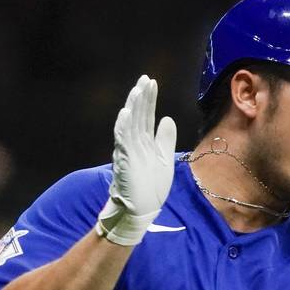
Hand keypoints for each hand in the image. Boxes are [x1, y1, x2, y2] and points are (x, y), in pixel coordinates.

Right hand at [96, 75, 176, 245]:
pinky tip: (126, 113)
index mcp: (144, 143)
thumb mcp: (164, 160)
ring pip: (129, 124)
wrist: (140, 210)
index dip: (149, 100)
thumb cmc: (150, 188)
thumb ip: (165, 140)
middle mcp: (135, 144)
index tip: (152, 83)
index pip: (146, 116)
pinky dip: (123, 127)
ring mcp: (128, 151)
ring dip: (133, 107)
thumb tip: (167, 118)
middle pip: (138, 116)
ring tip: (137, 90)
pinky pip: (122, 141)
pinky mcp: (124, 161)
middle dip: (141, 97)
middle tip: (145, 79)